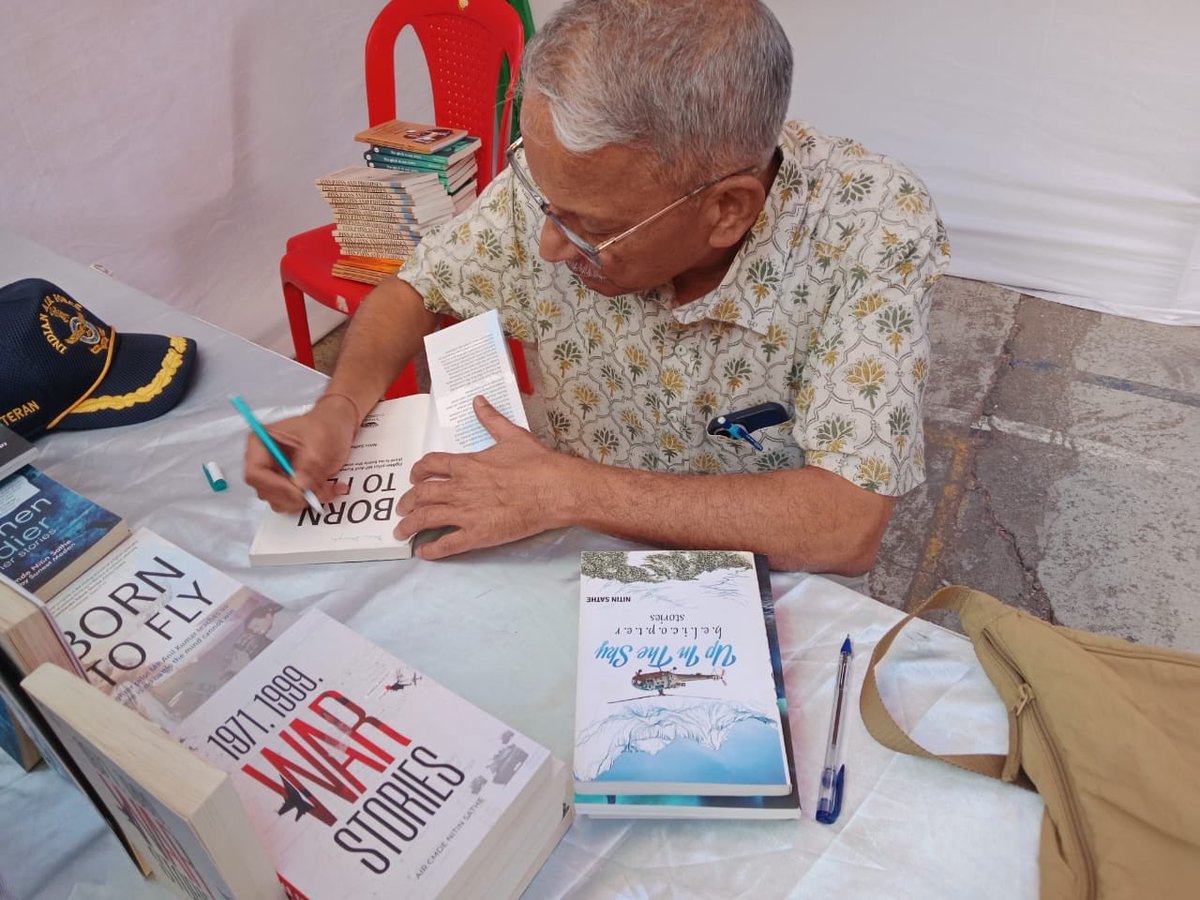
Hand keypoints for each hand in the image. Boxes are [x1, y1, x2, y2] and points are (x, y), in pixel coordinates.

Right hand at [243, 396, 357, 511]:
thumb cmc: (324, 425)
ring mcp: (276, 476)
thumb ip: (309, 463)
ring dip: (305, 500)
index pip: (255, 473)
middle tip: (316, 490)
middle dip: (293, 495)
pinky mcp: (289, 486)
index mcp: (261, 443)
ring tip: (327, 487)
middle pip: (266, 491)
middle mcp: (264, 462)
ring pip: (280, 501)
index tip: (298, 488)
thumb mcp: (319, 439)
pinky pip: (295, 502)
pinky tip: (329, 488)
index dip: (275, 485)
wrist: (337, 426)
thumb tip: (300, 484)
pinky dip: (313, 500)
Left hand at [394, 396, 574, 558]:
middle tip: (401, 509)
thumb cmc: (536, 463)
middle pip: (421, 495)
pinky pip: (446, 544)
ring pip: (426, 519)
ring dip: (409, 526)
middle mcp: (460, 488)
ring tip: (401, 532)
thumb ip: (491, 419)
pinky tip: (423, 552)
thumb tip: (478, 401)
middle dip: (407, 502)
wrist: (554, 489)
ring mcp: (466, 513)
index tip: (413, 478)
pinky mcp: (477, 535)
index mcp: (466, 465)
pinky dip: (431, 550)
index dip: (418, 472)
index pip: (430, 465)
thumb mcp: (512, 435)